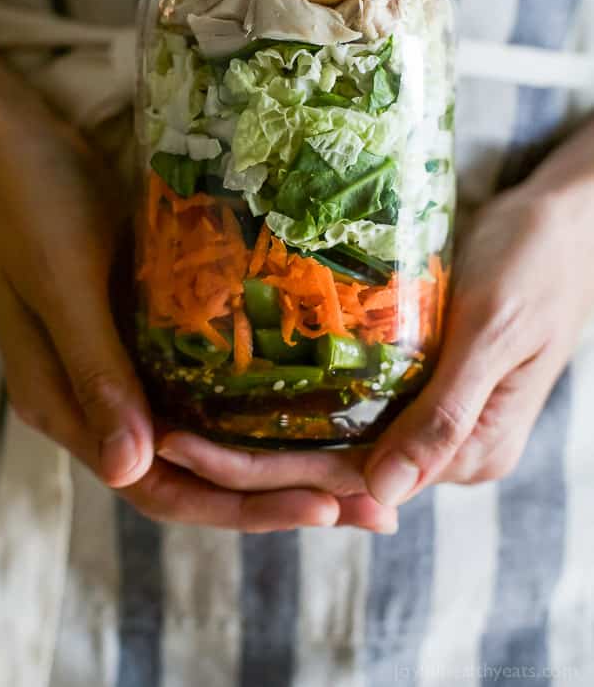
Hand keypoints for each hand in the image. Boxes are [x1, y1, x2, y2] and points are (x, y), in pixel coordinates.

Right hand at [0, 91, 348, 531]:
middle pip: (192, 473)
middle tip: (365, 503)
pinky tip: (305, 397)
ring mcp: (120, 365)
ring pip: (202, 435)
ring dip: (272, 457)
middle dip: (276, 495)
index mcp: (64, 404)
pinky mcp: (141, 330)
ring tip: (351, 463)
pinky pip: (200, 384)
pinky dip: (249, 403)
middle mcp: (95, 400)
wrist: (9, 143)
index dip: (240, 507)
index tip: (320, 508)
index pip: (157, 487)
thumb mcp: (62, 284)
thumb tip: (132, 470)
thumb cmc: (30, 206)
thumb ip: (94, 371)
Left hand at [156, 171, 593, 521]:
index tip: (190, 450)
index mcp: (470, 451)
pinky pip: (354, 405)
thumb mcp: (495, 331)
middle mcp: (446, 446)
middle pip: (332, 466)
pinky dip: (303, 403)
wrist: (568, 223)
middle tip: (165, 436)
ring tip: (189, 419)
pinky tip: (251, 390)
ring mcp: (434, 415)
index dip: (266, 472)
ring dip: (267, 434)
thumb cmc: (538, 264)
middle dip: (248, 458)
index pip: (349, 477)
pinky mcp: (422, 381)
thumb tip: (382, 497)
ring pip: (336, 440)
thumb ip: (445, 414)